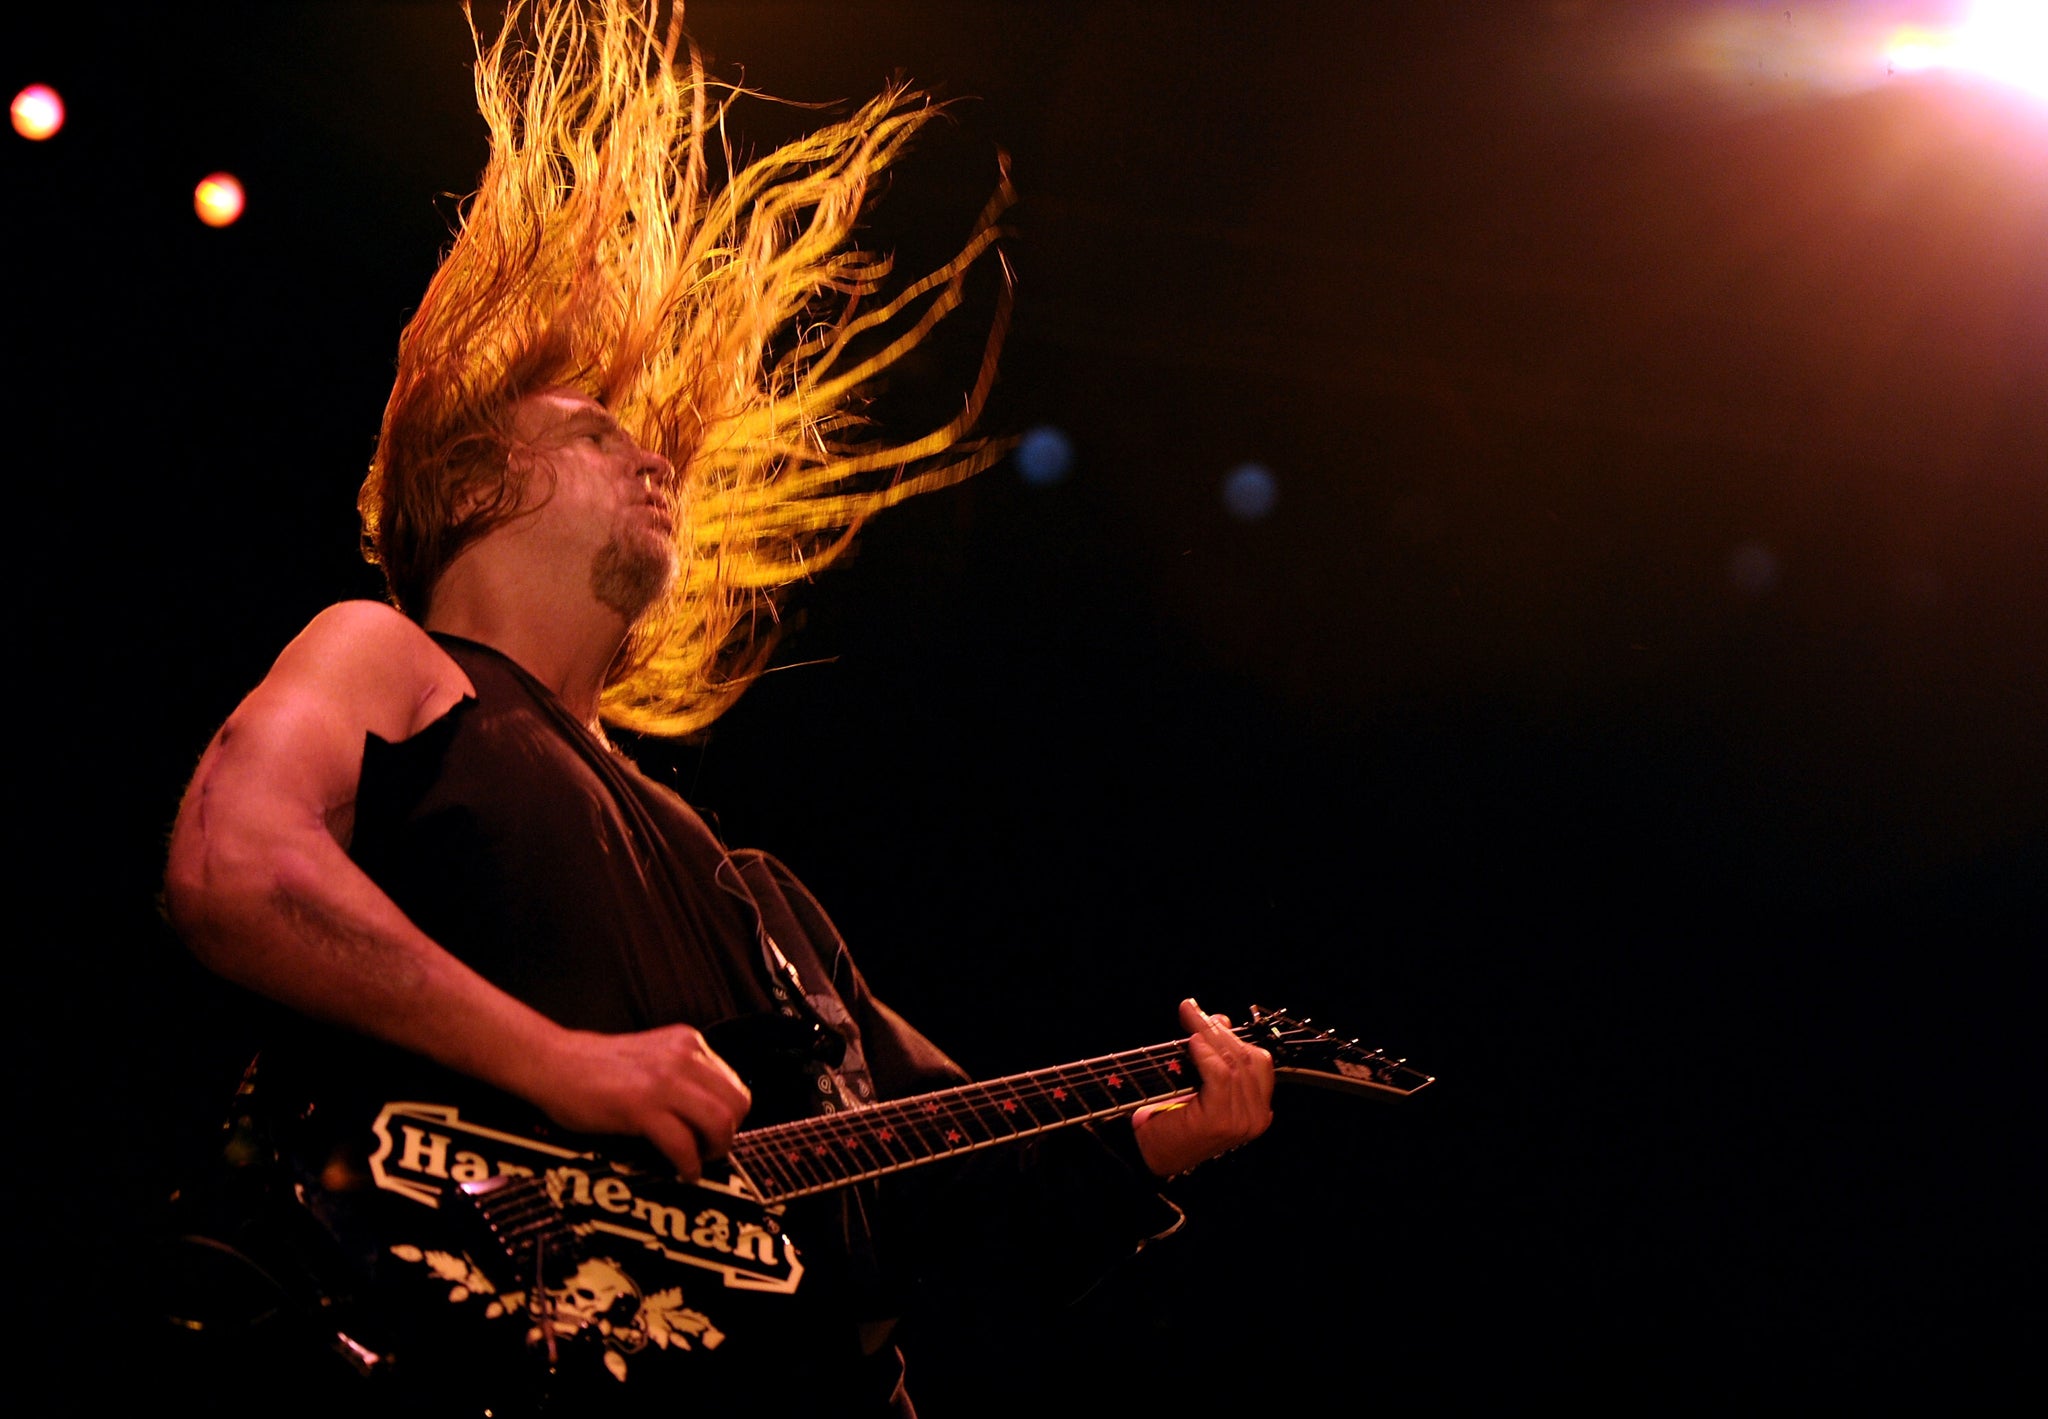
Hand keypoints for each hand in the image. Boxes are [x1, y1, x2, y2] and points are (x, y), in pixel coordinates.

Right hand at [527, 1024, 751, 1179]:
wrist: (552, 1063)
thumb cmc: (596, 1067)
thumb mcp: (653, 1056)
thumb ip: (682, 1074)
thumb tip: (708, 1113)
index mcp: (688, 1042)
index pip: (734, 1086)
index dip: (730, 1117)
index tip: (714, 1134)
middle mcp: (683, 1056)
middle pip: (737, 1104)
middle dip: (728, 1135)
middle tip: (709, 1151)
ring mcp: (664, 1080)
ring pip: (720, 1122)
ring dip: (714, 1151)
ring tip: (697, 1162)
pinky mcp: (642, 1106)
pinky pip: (683, 1143)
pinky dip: (688, 1165)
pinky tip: (681, 1171)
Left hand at [1130, 998, 1274, 1179]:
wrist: (1147, 1155)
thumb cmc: (1170, 1121)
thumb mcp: (1200, 1084)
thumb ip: (1216, 1056)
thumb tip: (1220, 1020)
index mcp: (1257, 1109)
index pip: (1257, 1061)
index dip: (1233, 1034)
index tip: (1208, 1015)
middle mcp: (1256, 1117)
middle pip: (1246, 1058)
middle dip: (1218, 1030)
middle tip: (1191, 1010)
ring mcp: (1242, 1122)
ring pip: (1233, 1064)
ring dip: (1209, 1037)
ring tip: (1190, 1021)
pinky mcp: (1221, 1120)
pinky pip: (1220, 1076)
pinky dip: (1206, 1056)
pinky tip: (1193, 1044)